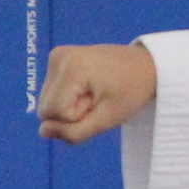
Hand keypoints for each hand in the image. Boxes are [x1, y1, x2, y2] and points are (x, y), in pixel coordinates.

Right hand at [38, 42, 157, 143]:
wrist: (145, 65)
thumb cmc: (131, 92)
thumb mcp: (107, 119)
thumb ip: (74, 132)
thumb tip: (43, 131)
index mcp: (71, 69)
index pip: (52, 113)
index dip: (75, 118)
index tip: (99, 104)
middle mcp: (58, 57)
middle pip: (45, 108)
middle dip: (71, 113)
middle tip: (99, 100)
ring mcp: (57, 55)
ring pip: (47, 102)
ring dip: (70, 105)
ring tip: (96, 93)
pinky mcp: (58, 57)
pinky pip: (52, 92)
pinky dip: (69, 96)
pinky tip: (89, 87)